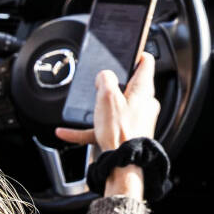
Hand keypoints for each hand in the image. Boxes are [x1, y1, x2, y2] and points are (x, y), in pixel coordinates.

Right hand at [55, 53, 159, 197]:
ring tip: (85, 106)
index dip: (136, 53)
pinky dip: (89, 128)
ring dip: (100, 107)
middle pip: (131, 85)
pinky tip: (67, 132)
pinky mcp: (128, 134)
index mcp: (143, 90)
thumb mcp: (107, 95)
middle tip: (101, 81)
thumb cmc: (121, 131)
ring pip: (116, 107)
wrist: (123, 164)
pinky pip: (105, 127)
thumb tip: (104, 76)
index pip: (146, 63)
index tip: (129, 49)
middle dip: (115, 82)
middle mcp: (144, 104)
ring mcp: (137, 120)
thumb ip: (105, 79)